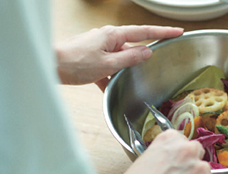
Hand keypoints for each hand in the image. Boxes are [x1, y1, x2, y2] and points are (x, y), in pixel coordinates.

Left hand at [55, 25, 183, 90]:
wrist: (49, 65)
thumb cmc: (74, 62)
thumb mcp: (107, 64)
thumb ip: (129, 58)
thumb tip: (147, 52)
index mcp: (113, 35)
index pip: (144, 32)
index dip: (163, 31)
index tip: (178, 31)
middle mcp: (107, 38)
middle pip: (133, 46)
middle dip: (144, 55)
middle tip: (159, 60)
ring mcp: (99, 47)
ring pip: (120, 59)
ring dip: (124, 70)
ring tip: (128, 81)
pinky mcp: (93, 58)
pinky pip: (108, 67)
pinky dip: (110, 77)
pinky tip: (109, 88)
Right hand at [112, 130, 217, 173]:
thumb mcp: (142, 163)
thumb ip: (159, 160)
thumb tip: (164, 169)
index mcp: (170, 138)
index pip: (181, 141)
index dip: (176, 156)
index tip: (171, 166)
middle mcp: (188, 148)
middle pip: (196, 152)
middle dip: (189, 165)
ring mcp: (201, 167)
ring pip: (204, 173)